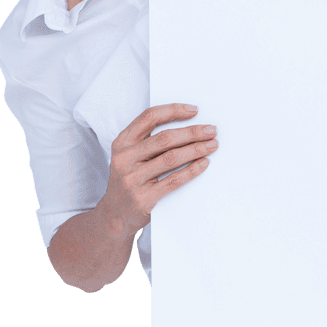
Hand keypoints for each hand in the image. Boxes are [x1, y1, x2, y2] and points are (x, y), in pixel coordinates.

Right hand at [96, 103, 216, 236]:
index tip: (195, 110)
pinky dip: (192, 170)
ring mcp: (132, 179)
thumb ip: (149, 140)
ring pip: (171, 158)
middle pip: (165, 138)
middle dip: (192, 132)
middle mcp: (124, 159)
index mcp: (122, 143)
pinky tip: (204, 163)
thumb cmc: (129, 179)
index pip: (149, 117)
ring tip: (212, 145)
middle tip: (212, 130)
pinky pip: (173, 180)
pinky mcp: (142, 198)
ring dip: (196, 150)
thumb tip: (188, 126)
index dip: (174, 110)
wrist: (114, 216)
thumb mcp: (129, 155)